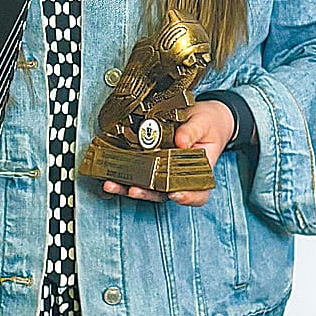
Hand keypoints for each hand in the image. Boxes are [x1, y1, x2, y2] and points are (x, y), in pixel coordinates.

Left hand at [102, 98, 234, 207]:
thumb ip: (192, 131)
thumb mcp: (203, 123)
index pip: (198, 194)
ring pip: (146, 187)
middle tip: (134, 190)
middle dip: (147, 194)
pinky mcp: (148, 163)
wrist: (200, 117)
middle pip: (164, 194)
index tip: (176, 194)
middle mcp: (179, 177)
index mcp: (199, 172)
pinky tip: (109, 174)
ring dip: (128, 188)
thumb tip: (180, 141)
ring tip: (112, 185)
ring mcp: (162, 172)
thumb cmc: (206, 124)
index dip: (187, 198)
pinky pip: (136, 173)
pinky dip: (122, 176)